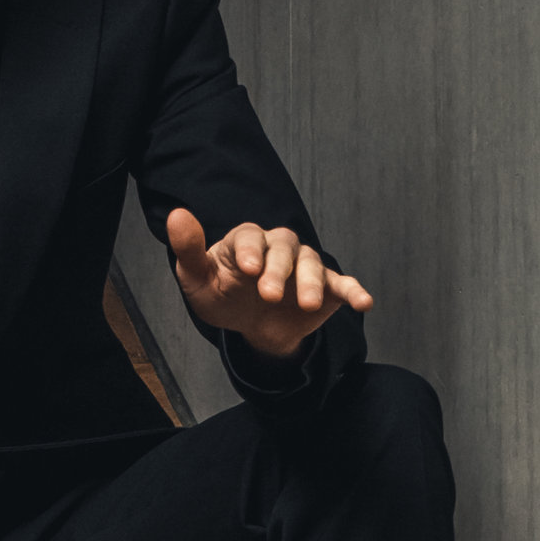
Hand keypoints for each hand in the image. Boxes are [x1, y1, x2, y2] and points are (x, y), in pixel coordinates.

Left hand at [167, 209, 371, 361]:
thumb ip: (190, 250)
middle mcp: (279, 247)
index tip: (247, 268)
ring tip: (305, 304)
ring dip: (310, 282)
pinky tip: (363, 302)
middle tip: (268, 294)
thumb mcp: (198, 279)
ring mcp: (304, 266)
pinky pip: (342, 284)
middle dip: (278, 270)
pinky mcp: (325, 287)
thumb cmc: (222, 295)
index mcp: (247, 240)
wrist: (249, 325)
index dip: (250, 250)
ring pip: (312, 264)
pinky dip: (354, 290)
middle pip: (283, 248)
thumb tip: (177, 215)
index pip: (249, 236)